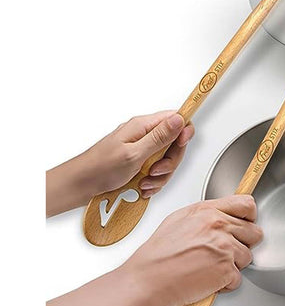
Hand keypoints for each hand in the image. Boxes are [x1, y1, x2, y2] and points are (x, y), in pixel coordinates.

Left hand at [46, 110, 194, 216]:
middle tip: (156, 170)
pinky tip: (142, 186)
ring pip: (166, 160)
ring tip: (145, 181)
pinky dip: (152, 182)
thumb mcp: (134, 153)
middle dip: (170, 161)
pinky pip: (156, 171)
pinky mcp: (139, 162)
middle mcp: (143, 134)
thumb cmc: (100, 167)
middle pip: (174, 143)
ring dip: (160, 175)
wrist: (80, 184)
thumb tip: (179, 119)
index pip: (175, 119)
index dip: (184, 132)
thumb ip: (159, 137)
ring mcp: (141, 149)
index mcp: (143, 126)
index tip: (181, 145)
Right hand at [46, 195, 262, 305]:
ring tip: (212, 266)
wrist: (148, 279)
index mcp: (209, 211)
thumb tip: (219, 215)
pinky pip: (238, 279)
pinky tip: (208, 279)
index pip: (247, 205)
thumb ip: (205, 214)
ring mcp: (225, 248)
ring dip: (234, 264)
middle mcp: (220, 227)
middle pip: (254, 232)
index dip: (249, 216)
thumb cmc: (158, 253)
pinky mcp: (226, 271)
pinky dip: (226, 283)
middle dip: (243, 243)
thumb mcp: (179, 219)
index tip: (245, 223)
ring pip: (247, 256)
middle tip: (226, 250)